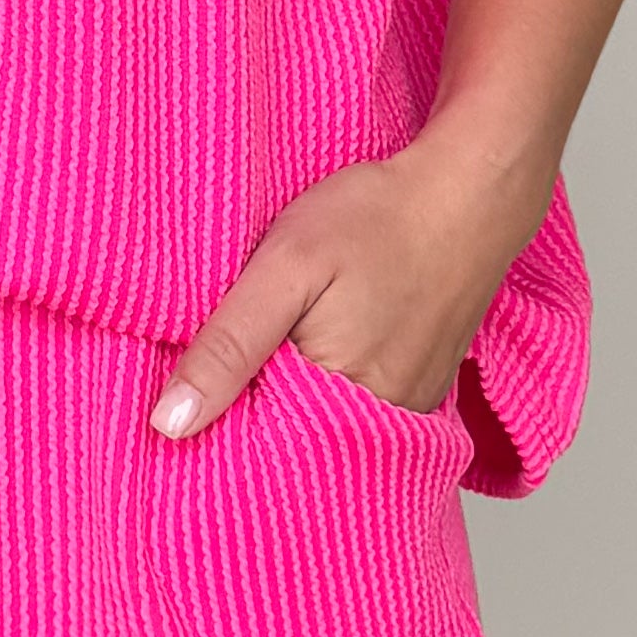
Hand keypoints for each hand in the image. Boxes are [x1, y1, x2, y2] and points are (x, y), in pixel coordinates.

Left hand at [147, 119, 551, 435]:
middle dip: (257, 414)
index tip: (191, 394)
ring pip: (331, 426)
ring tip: (286, 348)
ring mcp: (411, 407)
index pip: (255, 446)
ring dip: (298, 400)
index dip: (218, 421)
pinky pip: (368, 411)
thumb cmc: (377, 219)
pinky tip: (327, 348)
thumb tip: (169, 423)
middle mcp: (382, 419)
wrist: (468, 190)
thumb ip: (228, 346)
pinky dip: (339, 389)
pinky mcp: (427, 389)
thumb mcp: (285, 268)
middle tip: (243, 356)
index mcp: (336, 399)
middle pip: (296, 441)